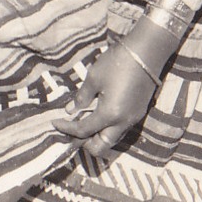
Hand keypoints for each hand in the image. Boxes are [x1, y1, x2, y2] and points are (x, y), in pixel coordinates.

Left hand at [52, 40, 160, 157]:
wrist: (146, 53)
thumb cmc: (117, 63)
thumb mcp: (94, 78)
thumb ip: (81, 97)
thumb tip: (70, 111)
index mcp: (109, 115)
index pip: (83, 131)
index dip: (67, 129)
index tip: (55, 122)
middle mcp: (123, 123)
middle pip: (100, 147)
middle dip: (84, 142)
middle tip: (72, 128)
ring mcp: (133, 120)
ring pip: (112, 141)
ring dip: (96, 137)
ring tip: (84, 122)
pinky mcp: (138, 114)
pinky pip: (120, 131)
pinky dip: (107, 129)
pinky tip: (99, 115)